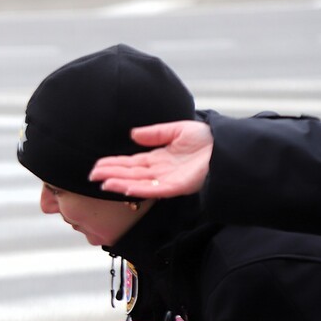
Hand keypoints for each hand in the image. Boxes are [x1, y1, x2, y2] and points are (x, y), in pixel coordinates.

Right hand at [88, 120, 212, 197]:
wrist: (229, 147)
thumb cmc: (209, 139)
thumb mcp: (179, 129)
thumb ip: (156, 133)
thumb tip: (133, 134)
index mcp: (159, 158)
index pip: (131, 163)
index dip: (113, 164)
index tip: (97, 165)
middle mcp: (160, 171)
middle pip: (129, 174)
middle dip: (110, 174)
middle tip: (91, 176)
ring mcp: (166, 180)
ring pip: (137, 183)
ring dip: (118, 184)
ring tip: (101, 183)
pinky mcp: (176, 187)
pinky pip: (153, 190)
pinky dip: (138, 190)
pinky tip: (123, 188)